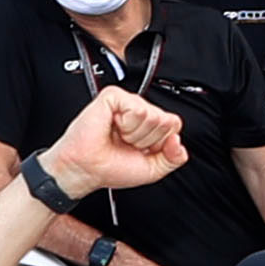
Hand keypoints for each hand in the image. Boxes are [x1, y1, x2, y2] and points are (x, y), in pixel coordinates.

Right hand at [52, 86, 193, 191]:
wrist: (86, 169)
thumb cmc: (111, 167)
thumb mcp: (153, 169)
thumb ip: (174, 158)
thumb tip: (178, 141)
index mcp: (149, 126)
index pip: (174, 125)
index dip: (161, 143)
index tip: (141, 150)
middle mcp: (139, 112)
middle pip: (166, 120)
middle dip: (148, 140)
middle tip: (127, 144)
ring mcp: (127, 103)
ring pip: (152, 115)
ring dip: (135, 134)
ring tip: (119, 136)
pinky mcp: (113, 96)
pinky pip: (136, 108)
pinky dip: (126, 124)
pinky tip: (113, 127)